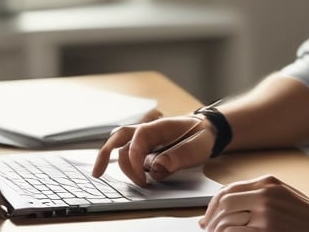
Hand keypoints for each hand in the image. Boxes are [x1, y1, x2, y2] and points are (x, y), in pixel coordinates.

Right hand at [91, 112, 215, 185]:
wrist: (209, 129)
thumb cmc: (202, 136)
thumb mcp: (198, 147)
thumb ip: (178, 157)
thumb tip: (155, 168)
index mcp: (159, 127)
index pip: (137, 140)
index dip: (134, 161)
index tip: (142, 180)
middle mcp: (148, 131)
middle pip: (119, 138)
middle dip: (106, 155)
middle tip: (99, 175)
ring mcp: (145, 138)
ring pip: (121, 146)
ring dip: (117, 161)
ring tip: (117, 177)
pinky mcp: (146, 148)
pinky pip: (129, 153)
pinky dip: (124, 163)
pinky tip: (126, 174)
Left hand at [198, 175, 308, 231]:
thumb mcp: (285, 196)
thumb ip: (260, 195)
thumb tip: (229, 206)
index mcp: (268, 183)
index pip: (229, 189)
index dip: (213, 205)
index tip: (208, 217)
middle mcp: (266, 194)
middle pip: (224, 203)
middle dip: (211, 219)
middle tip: (208, 230)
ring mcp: (266, 214)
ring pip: (227, 221)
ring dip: (217, 231)